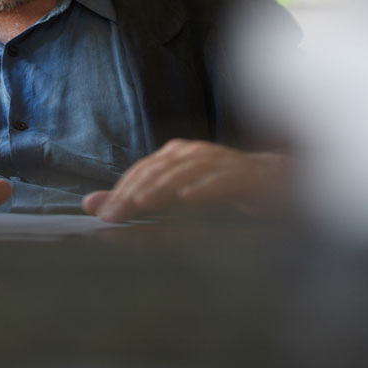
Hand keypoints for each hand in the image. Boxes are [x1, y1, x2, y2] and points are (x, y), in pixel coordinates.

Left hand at [82, 139, 291, 221]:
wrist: (277, 180)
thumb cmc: (222, 185)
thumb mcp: (176, 191)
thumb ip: (135, 198)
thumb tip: (89, 205)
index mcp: (176, 155)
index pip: (142, 170)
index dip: (121, 190)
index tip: (103, 214)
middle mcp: (193, 153)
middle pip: (158, 170)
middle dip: (134, 191)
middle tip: (115, 214)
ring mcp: (219, 161)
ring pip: (184, 172)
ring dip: (161, 187)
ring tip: (142, 203)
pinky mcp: (244, 175)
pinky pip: (221, 179)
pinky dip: (203, 187)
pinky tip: (188, 198)